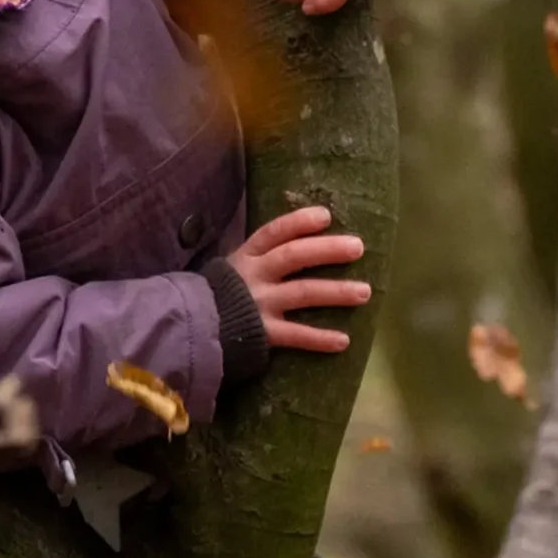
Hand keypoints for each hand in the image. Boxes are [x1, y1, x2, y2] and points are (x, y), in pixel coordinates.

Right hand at [228, 206, 369, 353]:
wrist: (193, 329)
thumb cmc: (222, 295)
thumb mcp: (234, 268)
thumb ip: (260, 257)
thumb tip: (301, 240)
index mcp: (247, 256)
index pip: (274, 232)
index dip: (300, 222)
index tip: (326, 216)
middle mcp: (254, 275)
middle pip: (294, 256)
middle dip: (327, 250)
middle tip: (357, 247)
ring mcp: (259, 303)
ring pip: (302, 293)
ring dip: (335, 292)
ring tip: (364, 292)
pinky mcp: (263, 332)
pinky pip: (296, 335)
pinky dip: (319, 338)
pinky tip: (344, 341)